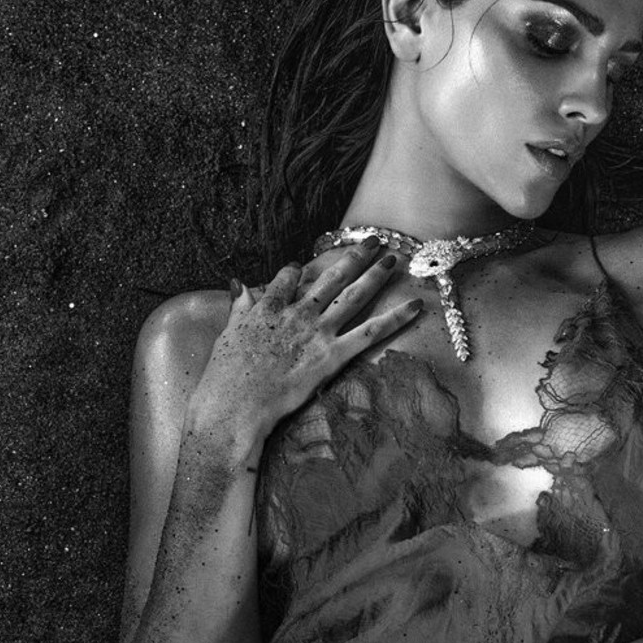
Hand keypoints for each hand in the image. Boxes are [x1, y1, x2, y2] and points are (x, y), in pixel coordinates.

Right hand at [192, 239, 421, 463]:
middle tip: (373, 240)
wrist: (237, 402)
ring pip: (354, 295)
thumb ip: (239, 307)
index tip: (303, 267)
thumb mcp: (228, 333)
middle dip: (353, 256)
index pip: (288, 277)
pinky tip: (417, 305)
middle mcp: (298, 313)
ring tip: (393, 257)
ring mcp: (318, 332)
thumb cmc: (226, 375)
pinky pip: (372, 333)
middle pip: (331, 277)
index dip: (297, 272)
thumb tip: (238, 284)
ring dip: (376, 274)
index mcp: (269, 307)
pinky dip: (396, 318)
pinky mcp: (333, 356)